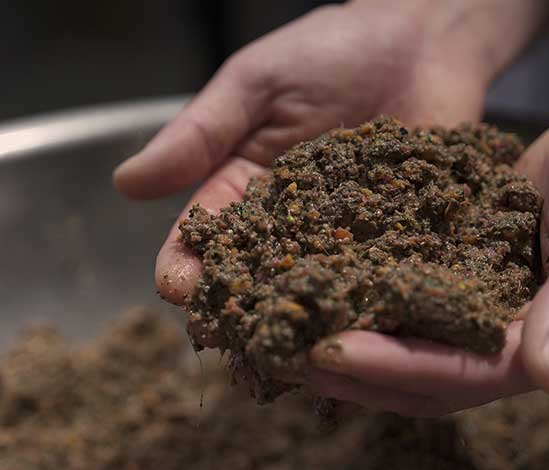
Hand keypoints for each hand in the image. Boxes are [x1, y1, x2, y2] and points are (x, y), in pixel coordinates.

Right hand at [114, 1, 548, 306]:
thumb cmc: (331, 52)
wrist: (421, 40)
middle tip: (232, 338)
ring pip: (314, 295)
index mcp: (245, 190)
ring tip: (295, 350)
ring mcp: (345, 240)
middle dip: (240, 309)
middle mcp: (291, 226)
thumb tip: (127, 183)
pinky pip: (380, 284)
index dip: (187, 264)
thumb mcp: (257, 85)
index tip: (178, 287)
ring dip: (302, 323)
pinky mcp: (399, 244)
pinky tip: (365, 334)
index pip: (204, 237)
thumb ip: (202, 133)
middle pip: (255, 280)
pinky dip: (370, 310)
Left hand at [307, 83, 548, 415]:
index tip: (332, 354)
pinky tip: (334, 296)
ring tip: (297, 337)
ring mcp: (504, 312)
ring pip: (424, 351)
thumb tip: (546, 379)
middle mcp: (531, 340)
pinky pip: (423, 307)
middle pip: (438, 378)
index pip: (474, 374)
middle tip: (295, 357)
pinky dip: (380, 308)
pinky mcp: (482, 280)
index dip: (402, 369)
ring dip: (364, 351)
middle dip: (367, 374)